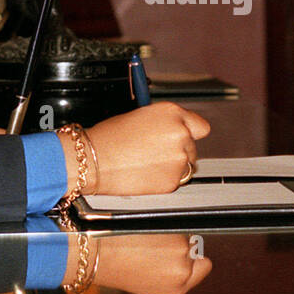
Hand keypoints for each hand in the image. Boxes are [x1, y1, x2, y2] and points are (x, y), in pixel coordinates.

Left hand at [79, 233, 211, 293]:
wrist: (97, 251)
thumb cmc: (115, 265)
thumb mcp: (147, 282)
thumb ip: (170, 273)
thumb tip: (182, 254)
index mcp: (176, 290)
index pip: (203, 267)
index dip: (190, 258)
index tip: (178, 254)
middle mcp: (181, 273)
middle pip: (194, 248)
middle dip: (178, 243)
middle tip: (154, 246)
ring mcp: (179, 250)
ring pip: (183, 231)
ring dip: (168, 232)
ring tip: (143, 239)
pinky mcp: (172, 228)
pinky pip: (174, 218)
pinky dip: (163, 220)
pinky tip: (145, 229)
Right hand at [82, 102, 210, 195]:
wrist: (94, 161)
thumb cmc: (109, 138)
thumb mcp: (139, 116)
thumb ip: (163, 122)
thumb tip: (172, 129)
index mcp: (172, 113)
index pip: (199, 125)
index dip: (190, 133)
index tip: (184, 137)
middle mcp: (180, 134)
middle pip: (192, 146)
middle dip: (178, 150)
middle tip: (155, 152)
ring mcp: (179, 158)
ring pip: (186, 165)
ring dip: (173, 165)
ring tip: (147, 162)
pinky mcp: (173, 180)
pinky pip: (176, 180)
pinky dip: (164, 179)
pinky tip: (145, 172)